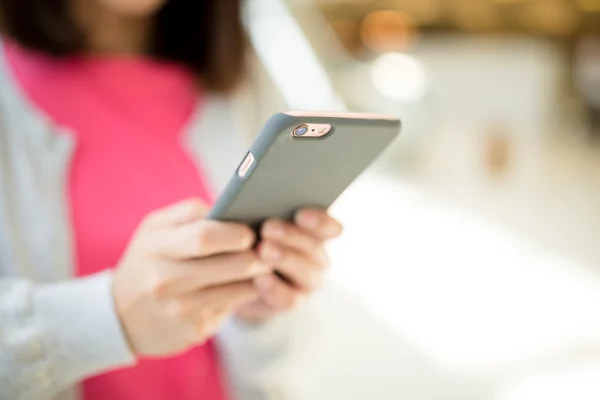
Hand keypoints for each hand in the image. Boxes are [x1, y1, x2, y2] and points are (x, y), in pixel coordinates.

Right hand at [112, 199, 270, 356]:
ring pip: (239, 290)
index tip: (249, 233)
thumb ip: (191, 212)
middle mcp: (166, 281)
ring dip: (255, 278)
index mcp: (156, 247)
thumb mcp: (155, 228)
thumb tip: (229, 209)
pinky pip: (231, 309)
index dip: (235, 234)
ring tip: (259, 267)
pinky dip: (239, 297)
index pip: (205, 237)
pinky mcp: (193, 331)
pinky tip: (236, 288)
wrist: (119, 316)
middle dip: (257, 256)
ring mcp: (180, 310)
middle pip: (233, 265)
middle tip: (267, 250)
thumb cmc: (147, 260)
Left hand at [236, 209, 342, 321]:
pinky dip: (274, 288)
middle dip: (292, 236)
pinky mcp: (291, 301)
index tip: (301, 214)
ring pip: (306, 273)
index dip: (319, 221)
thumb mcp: (256, 222)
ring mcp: (307, 282)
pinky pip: (289, 298)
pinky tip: (259, 278)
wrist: (236, 277)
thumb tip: (256, 198)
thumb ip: (264, 211)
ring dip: (285, 259)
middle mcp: (317, 257)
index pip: (329, 227)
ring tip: (263, 250)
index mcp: (315, 232)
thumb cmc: (250, 238)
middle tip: (268, 228)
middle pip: (314, 247)